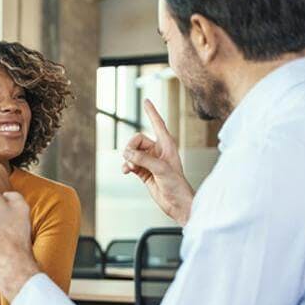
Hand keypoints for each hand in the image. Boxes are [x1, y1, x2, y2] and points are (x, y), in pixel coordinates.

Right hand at [122, 99, 194, 224]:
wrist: (177, 203)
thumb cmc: (177, 185)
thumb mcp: (160, 169)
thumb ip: (143, 159)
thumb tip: (126, 154)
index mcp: (167, 144)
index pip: (158, 123)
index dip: (151, 112)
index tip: (146, 100)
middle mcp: (158, 150)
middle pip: (137, 140)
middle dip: (131, 148)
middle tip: (131, 159)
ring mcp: (150, 161)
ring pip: (132, 152)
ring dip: (128, 159)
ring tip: (130, 168)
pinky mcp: (144, 171)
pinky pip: (130, 163)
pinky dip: (126, 166)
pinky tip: (126, 172)